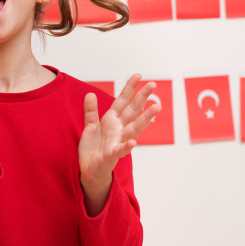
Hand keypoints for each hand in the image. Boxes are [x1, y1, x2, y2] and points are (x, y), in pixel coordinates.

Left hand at [78, 74, 158, 214]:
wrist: (89, 170)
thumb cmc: (92, 149)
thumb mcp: (89, 126)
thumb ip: (90, 111)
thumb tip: (90, 94)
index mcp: (112, 121)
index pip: (122, 101)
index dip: (129, 88)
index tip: (138, 75)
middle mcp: (118, 130)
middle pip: (132, 111)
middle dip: (142, 98)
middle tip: (154, 84)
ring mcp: (117, 142)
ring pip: (134, 128)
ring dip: (145, 118)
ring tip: (156, 108)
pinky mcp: (112, 155)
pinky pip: (121, 150)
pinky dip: (127, 146)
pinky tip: (134, 141)